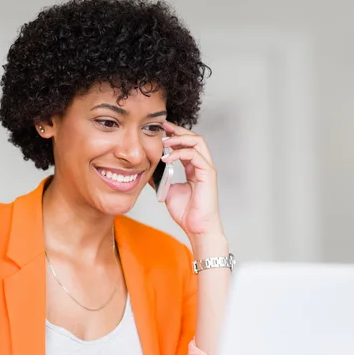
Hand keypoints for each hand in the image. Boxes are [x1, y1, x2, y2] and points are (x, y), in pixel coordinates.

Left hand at [160, 121, 222, 238]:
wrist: (196, 227)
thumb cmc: (186, 212)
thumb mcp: (167, 190)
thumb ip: (160, 178)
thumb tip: (146, 170)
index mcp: (194, 168)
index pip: (186, 144)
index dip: (174, 136)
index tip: (160, 130)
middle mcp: (202, 165)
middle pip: (194, 137)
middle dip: (177, 130)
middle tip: (162, 127)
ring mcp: (206, 168)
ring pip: (197, 141)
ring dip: (179, 138)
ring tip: (164, 141)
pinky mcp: (208, 173)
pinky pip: (194, 155)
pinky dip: (179, 153)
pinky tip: (166, 158)